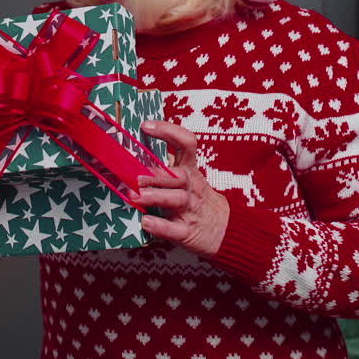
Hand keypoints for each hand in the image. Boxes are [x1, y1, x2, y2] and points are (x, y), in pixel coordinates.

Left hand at [130, 120, 229, 256]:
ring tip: (135, 196)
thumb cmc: (197, 200)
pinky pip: (174, 229)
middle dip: (155, 174)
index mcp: (191, 171)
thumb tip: (133, 152)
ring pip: (176, 199)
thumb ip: (166, 167)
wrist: (225, 230)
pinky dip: (160, 226)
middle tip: (133, 174)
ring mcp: (190, 210)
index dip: (168, 131)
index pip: (186, 143)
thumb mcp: (188, 179)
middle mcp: (191, 187)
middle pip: (177, 175)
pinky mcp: (188, 232)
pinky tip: (146, 222)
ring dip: (155, 196)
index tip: (145, 126)